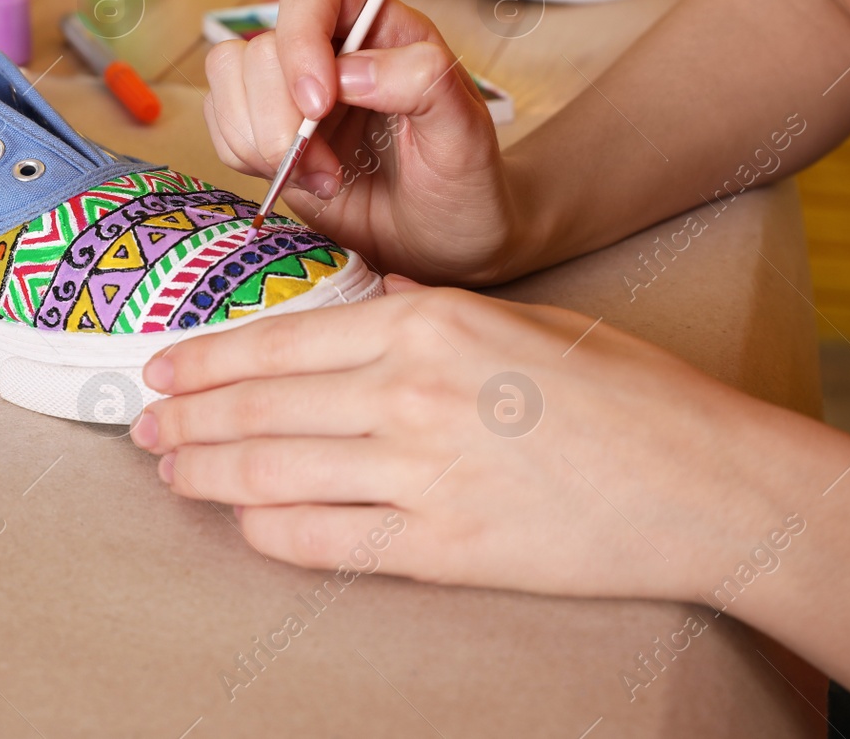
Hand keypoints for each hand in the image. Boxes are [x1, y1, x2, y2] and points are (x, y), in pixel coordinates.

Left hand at [131, 280, 788, 601]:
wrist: (707, 483)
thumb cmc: (626, 393)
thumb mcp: (521, 320)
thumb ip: (430, 311)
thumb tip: (368, 304)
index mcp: (428, 322)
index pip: (282, 340)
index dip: (209, 359)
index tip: (165, 370)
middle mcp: (410, 389)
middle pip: (261, 404)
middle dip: (188, 418)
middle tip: (142, 426)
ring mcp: (422, 471)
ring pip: (273, 470)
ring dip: (207, 471)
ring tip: (170, 471)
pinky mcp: (442, 544)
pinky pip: (323, 538)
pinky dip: (267, 529)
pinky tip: (239, 520)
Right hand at [203, 0, 528, 284]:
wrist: (448, 241)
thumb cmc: (464, 182)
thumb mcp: (465, 132)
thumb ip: (423, 83)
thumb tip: (350, 72)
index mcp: (377, 24)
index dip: (300, 34)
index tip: (319, 102)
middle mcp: (327, 48)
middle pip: (260, 46)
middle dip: (283, 118)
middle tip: (330, 167)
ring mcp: (290, 92)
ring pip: (228, 80)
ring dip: (264, 141)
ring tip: (324, 178)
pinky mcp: (267, 134)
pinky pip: (222, 126)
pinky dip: (249, 160)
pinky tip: (304, 182)